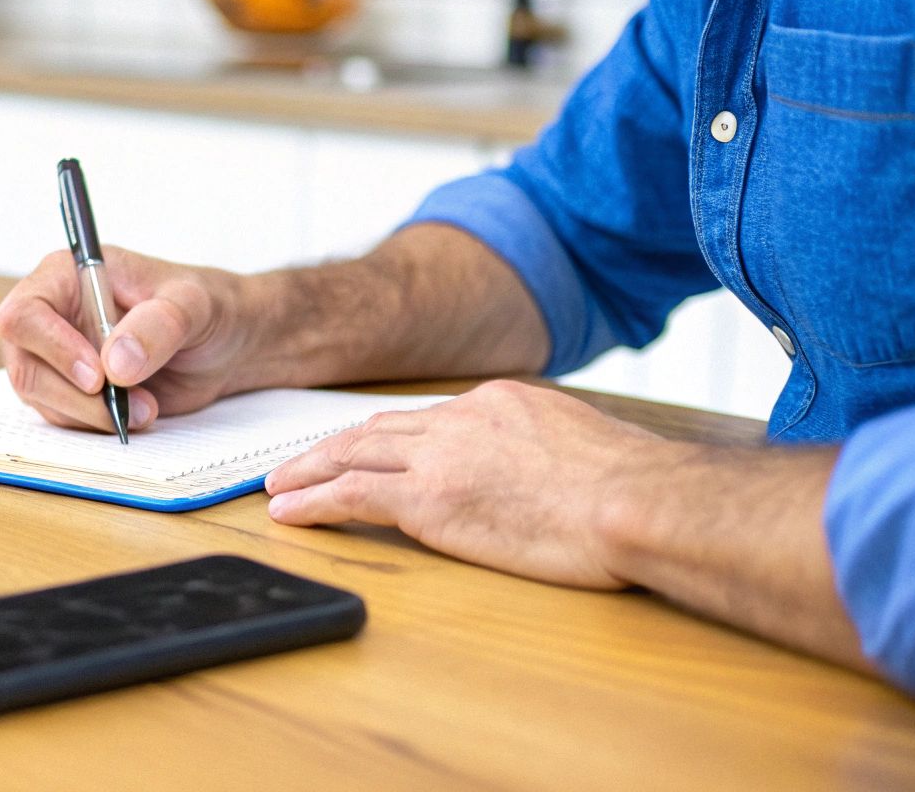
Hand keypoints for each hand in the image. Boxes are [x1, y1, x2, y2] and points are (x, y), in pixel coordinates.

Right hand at [0, 247, 251, 433]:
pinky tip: (138, 412)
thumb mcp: (193, 305)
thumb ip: (158, 326)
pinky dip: (98, 424)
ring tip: (146, 407)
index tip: (97, 376)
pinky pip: (63, 417)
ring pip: (40, 397)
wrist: (224, 343)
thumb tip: (115, 363)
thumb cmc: (207, 307)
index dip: (52, 347)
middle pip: (25, 363)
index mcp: (69, 275)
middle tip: (122, 405)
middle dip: (73, 395)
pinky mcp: (72, 389)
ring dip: (90, 414)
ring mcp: (58, 355)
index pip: (26, 312)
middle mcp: (54, 314)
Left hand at [265, 380, 696, 587]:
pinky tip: (286, 512)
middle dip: (331, 447)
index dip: (386, 436)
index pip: (427, 418)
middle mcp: (462, 419)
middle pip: (376, 429)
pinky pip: (352, 496)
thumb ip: (548, 452)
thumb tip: (548, 475)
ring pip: (352, 456)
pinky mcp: (429, 501)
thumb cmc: (635, 492)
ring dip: (307, 471)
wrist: (638, 501)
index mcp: (500, 402)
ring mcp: (442, 457)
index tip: (363, 447)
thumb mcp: (587, 448)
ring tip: (275, 485)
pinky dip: (312, 502)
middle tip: (295, 461)